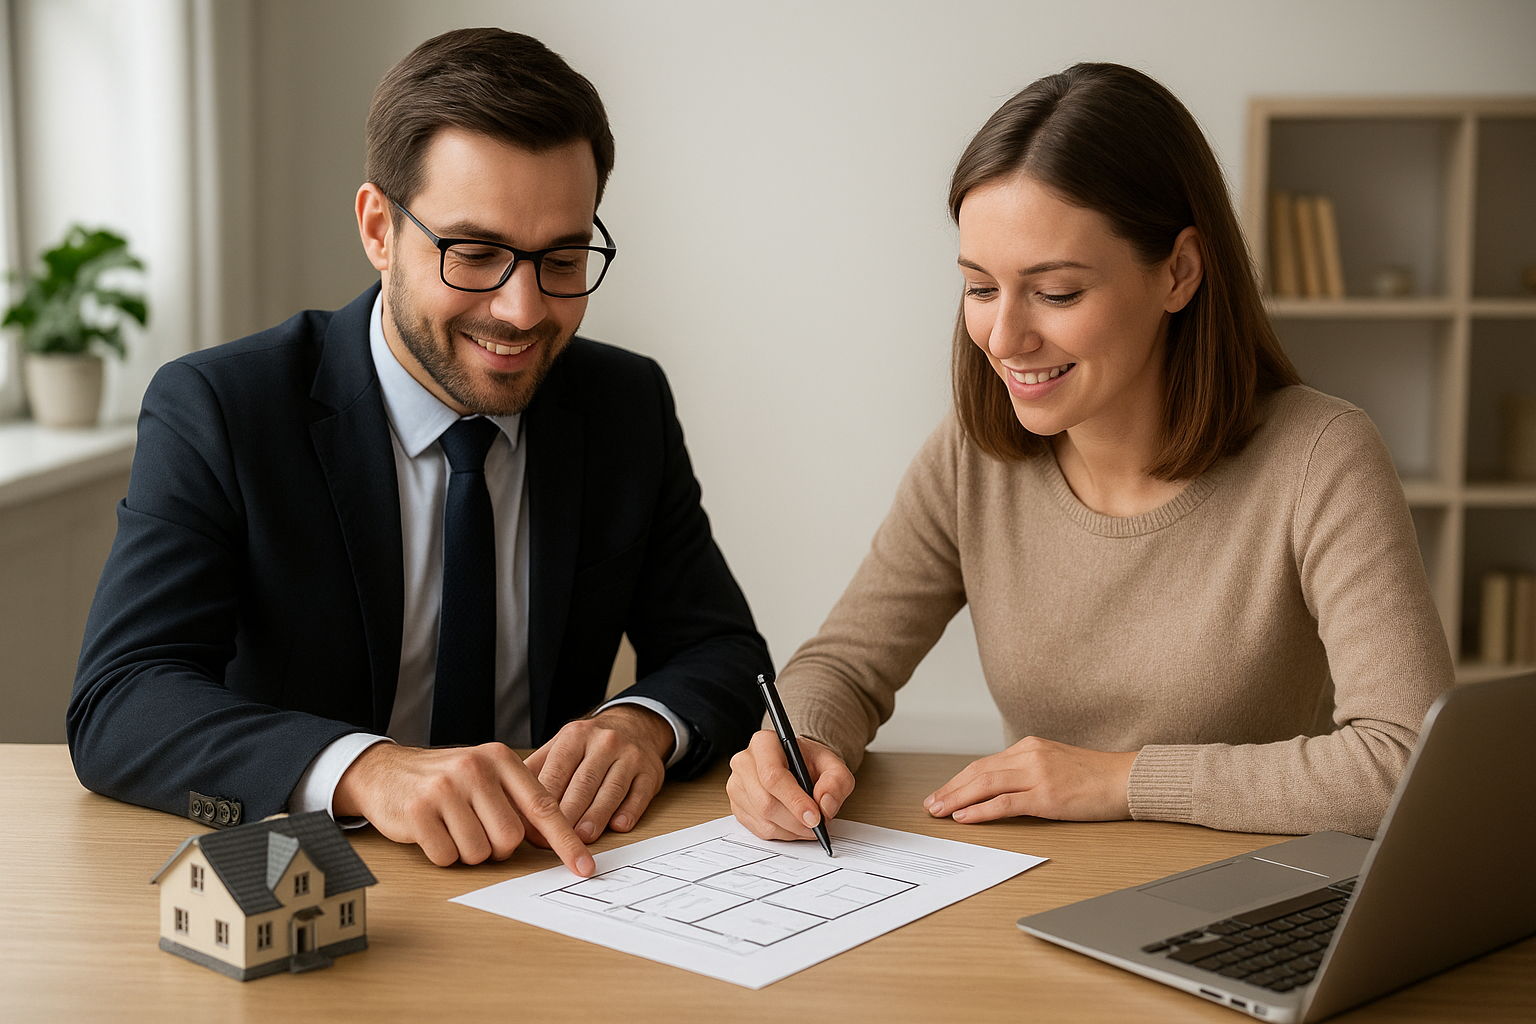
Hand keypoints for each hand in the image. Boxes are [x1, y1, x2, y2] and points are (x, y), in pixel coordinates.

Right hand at [333, 742, 593, 873]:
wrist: (385, 771)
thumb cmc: (445, 779)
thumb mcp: (486, 775)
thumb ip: (519, 799)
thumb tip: (556, 837)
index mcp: (500, 759)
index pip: (543, 806)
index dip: (566, 841)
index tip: (585, 866)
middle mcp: (475, 769)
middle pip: (510, 838)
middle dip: (496, 846)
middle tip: (476, 829)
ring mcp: (445, 788)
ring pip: (479, 852)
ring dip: (468, 852)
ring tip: (451, 826)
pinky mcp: (418, 811)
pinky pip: (447, 857)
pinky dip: (443, 855)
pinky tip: (432, 832)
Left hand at [523, 705, 672, 843]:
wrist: (634, 726)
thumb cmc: (590, 745)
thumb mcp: (561, 746)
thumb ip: (538, 771)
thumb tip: (509, 803)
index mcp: (575, 736)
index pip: (557, 772)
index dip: (543, 803)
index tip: (531, 828)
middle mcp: (604, 742)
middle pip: (583, 784)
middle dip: (568, 815)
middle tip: (554, 841)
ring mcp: (630, 756)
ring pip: (611, 790)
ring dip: (596, 817)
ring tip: (582, 839)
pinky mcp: (650, 772)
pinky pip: (639, 794)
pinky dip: (629, 811)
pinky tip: (619, 826)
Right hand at [727, 729, 855, 841]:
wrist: (800, 765)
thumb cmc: (811, 762)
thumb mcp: (833, 765)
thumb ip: (836, 782)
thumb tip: (825, 805)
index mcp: (764, 744)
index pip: (773, 776)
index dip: (794, 801)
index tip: (815, 817)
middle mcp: (744, 763)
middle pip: (765, 802)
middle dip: (796, 820)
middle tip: (817, 825)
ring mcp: (737, 786)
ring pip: (763, 819)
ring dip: (791, 829)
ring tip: (809, 824)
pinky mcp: (737, 806)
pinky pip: (759, 829)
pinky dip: (782, 833)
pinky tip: (795, 825)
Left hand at [924, 736, 1135, 823]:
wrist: (1127, 779)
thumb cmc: (1095, 776)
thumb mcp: (1055, 764)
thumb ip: (1028, 771)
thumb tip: (1000, 790)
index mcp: (1029, 747)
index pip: (984, 763)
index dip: (958, 780)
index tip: (942, 793)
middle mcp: (1029, 755)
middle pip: (978, 772)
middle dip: (950, 789)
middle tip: (931, 805)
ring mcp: (1037, 774)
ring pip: (985, 785)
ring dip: (957, 799)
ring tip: (939, 812)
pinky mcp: (1047, 795)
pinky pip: (1005, 803)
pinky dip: (980, 811)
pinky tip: (965, 817)